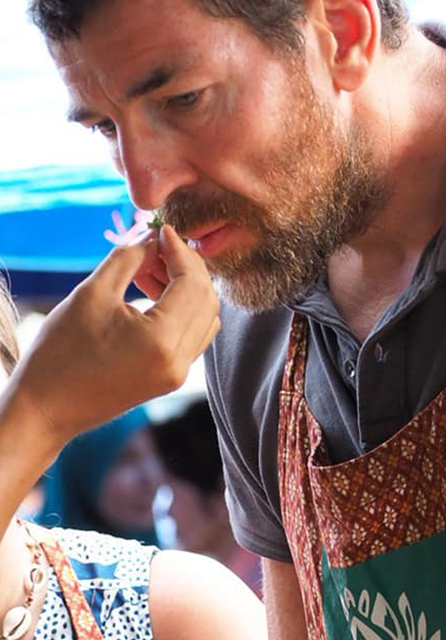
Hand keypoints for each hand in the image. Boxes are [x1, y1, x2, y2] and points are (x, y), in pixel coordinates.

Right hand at [6, 225, 219, 449]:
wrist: (46, 408)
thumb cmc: (60, 352)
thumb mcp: (92, 293)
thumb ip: (129, 260)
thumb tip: (153, 242)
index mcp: (163, 342)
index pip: (193, 283)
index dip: (180, 251)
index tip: (161, 230)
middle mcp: (179, 362)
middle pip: (206, 300)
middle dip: (187, 267)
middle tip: (157, 246)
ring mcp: (178, 374)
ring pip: (205, 318)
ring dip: (186, 287)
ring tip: (150, 267)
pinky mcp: (170, 378)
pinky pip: (193, 335)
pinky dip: (182, 309)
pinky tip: (153, 292)